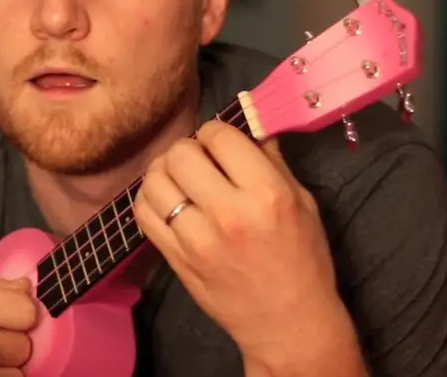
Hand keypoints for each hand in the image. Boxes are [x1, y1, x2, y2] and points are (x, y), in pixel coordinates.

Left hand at [134, 121, 349, 365]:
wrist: (287, 324)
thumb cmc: (303, 261)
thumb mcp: (303, 203)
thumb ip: (272, 161)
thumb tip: (249, 123)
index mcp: (266, 193)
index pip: (218, 136)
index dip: (215, 133)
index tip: (220, 145)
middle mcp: (228, 212)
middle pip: (180, 153)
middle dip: (189, 150)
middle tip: (200, 163)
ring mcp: (196, 238)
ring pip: (155, 179)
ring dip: (165, 172)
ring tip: (181, 180)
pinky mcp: (175, 257)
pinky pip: (142, 211)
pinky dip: (150, 199)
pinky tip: (168, 202)